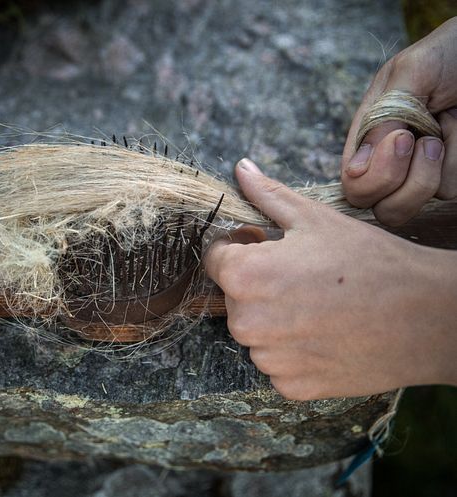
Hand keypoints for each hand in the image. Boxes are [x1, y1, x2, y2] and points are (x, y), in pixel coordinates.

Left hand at [204, 159, 456, 399]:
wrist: (428, 317)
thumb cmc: (370, 262)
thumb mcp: (315, 218)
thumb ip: (266, 195)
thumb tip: (241, 168)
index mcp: (244, 276)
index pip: (214, 258)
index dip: (240, 246)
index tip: (267, 245)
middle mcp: (246, 323)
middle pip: (233, 296)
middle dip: (258, 284)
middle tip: (303, 276)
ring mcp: (268, 359)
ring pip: (254, 332)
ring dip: (274, 320)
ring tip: (319, 306)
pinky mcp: (291, 387)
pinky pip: (276, 363)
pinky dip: (294, 351)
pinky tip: (326, 334)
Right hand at [342, 17, 456, 225]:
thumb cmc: (446, 54)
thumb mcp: (410, 74)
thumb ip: (381, 117)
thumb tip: (355, 169)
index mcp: (366, 137)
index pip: (353, 184)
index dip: (374, 176)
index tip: (402, 137)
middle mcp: (387, 161)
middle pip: (380, 207)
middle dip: (402, 184)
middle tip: (427, 142)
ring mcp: (418, 171)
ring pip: (413, 204)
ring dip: (433, 170)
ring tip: (446, 128)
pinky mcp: (446, 175)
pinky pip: (447, 192)